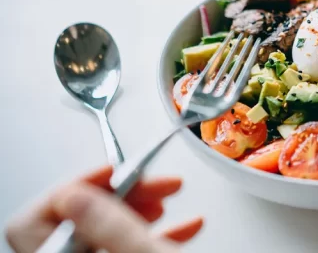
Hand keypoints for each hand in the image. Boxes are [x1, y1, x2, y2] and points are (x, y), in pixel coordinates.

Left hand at [5, 166, 202, 252]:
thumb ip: (111, 224)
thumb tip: (74, 193)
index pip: (35, 218)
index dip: (77, 186)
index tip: (117, 170)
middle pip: (73, 218)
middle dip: (120, 191)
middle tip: (152, 182)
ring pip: (103, 229)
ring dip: (140, 206)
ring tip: (169, 193)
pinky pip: (126, 246)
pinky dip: (156, 232)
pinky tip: (185, 224)